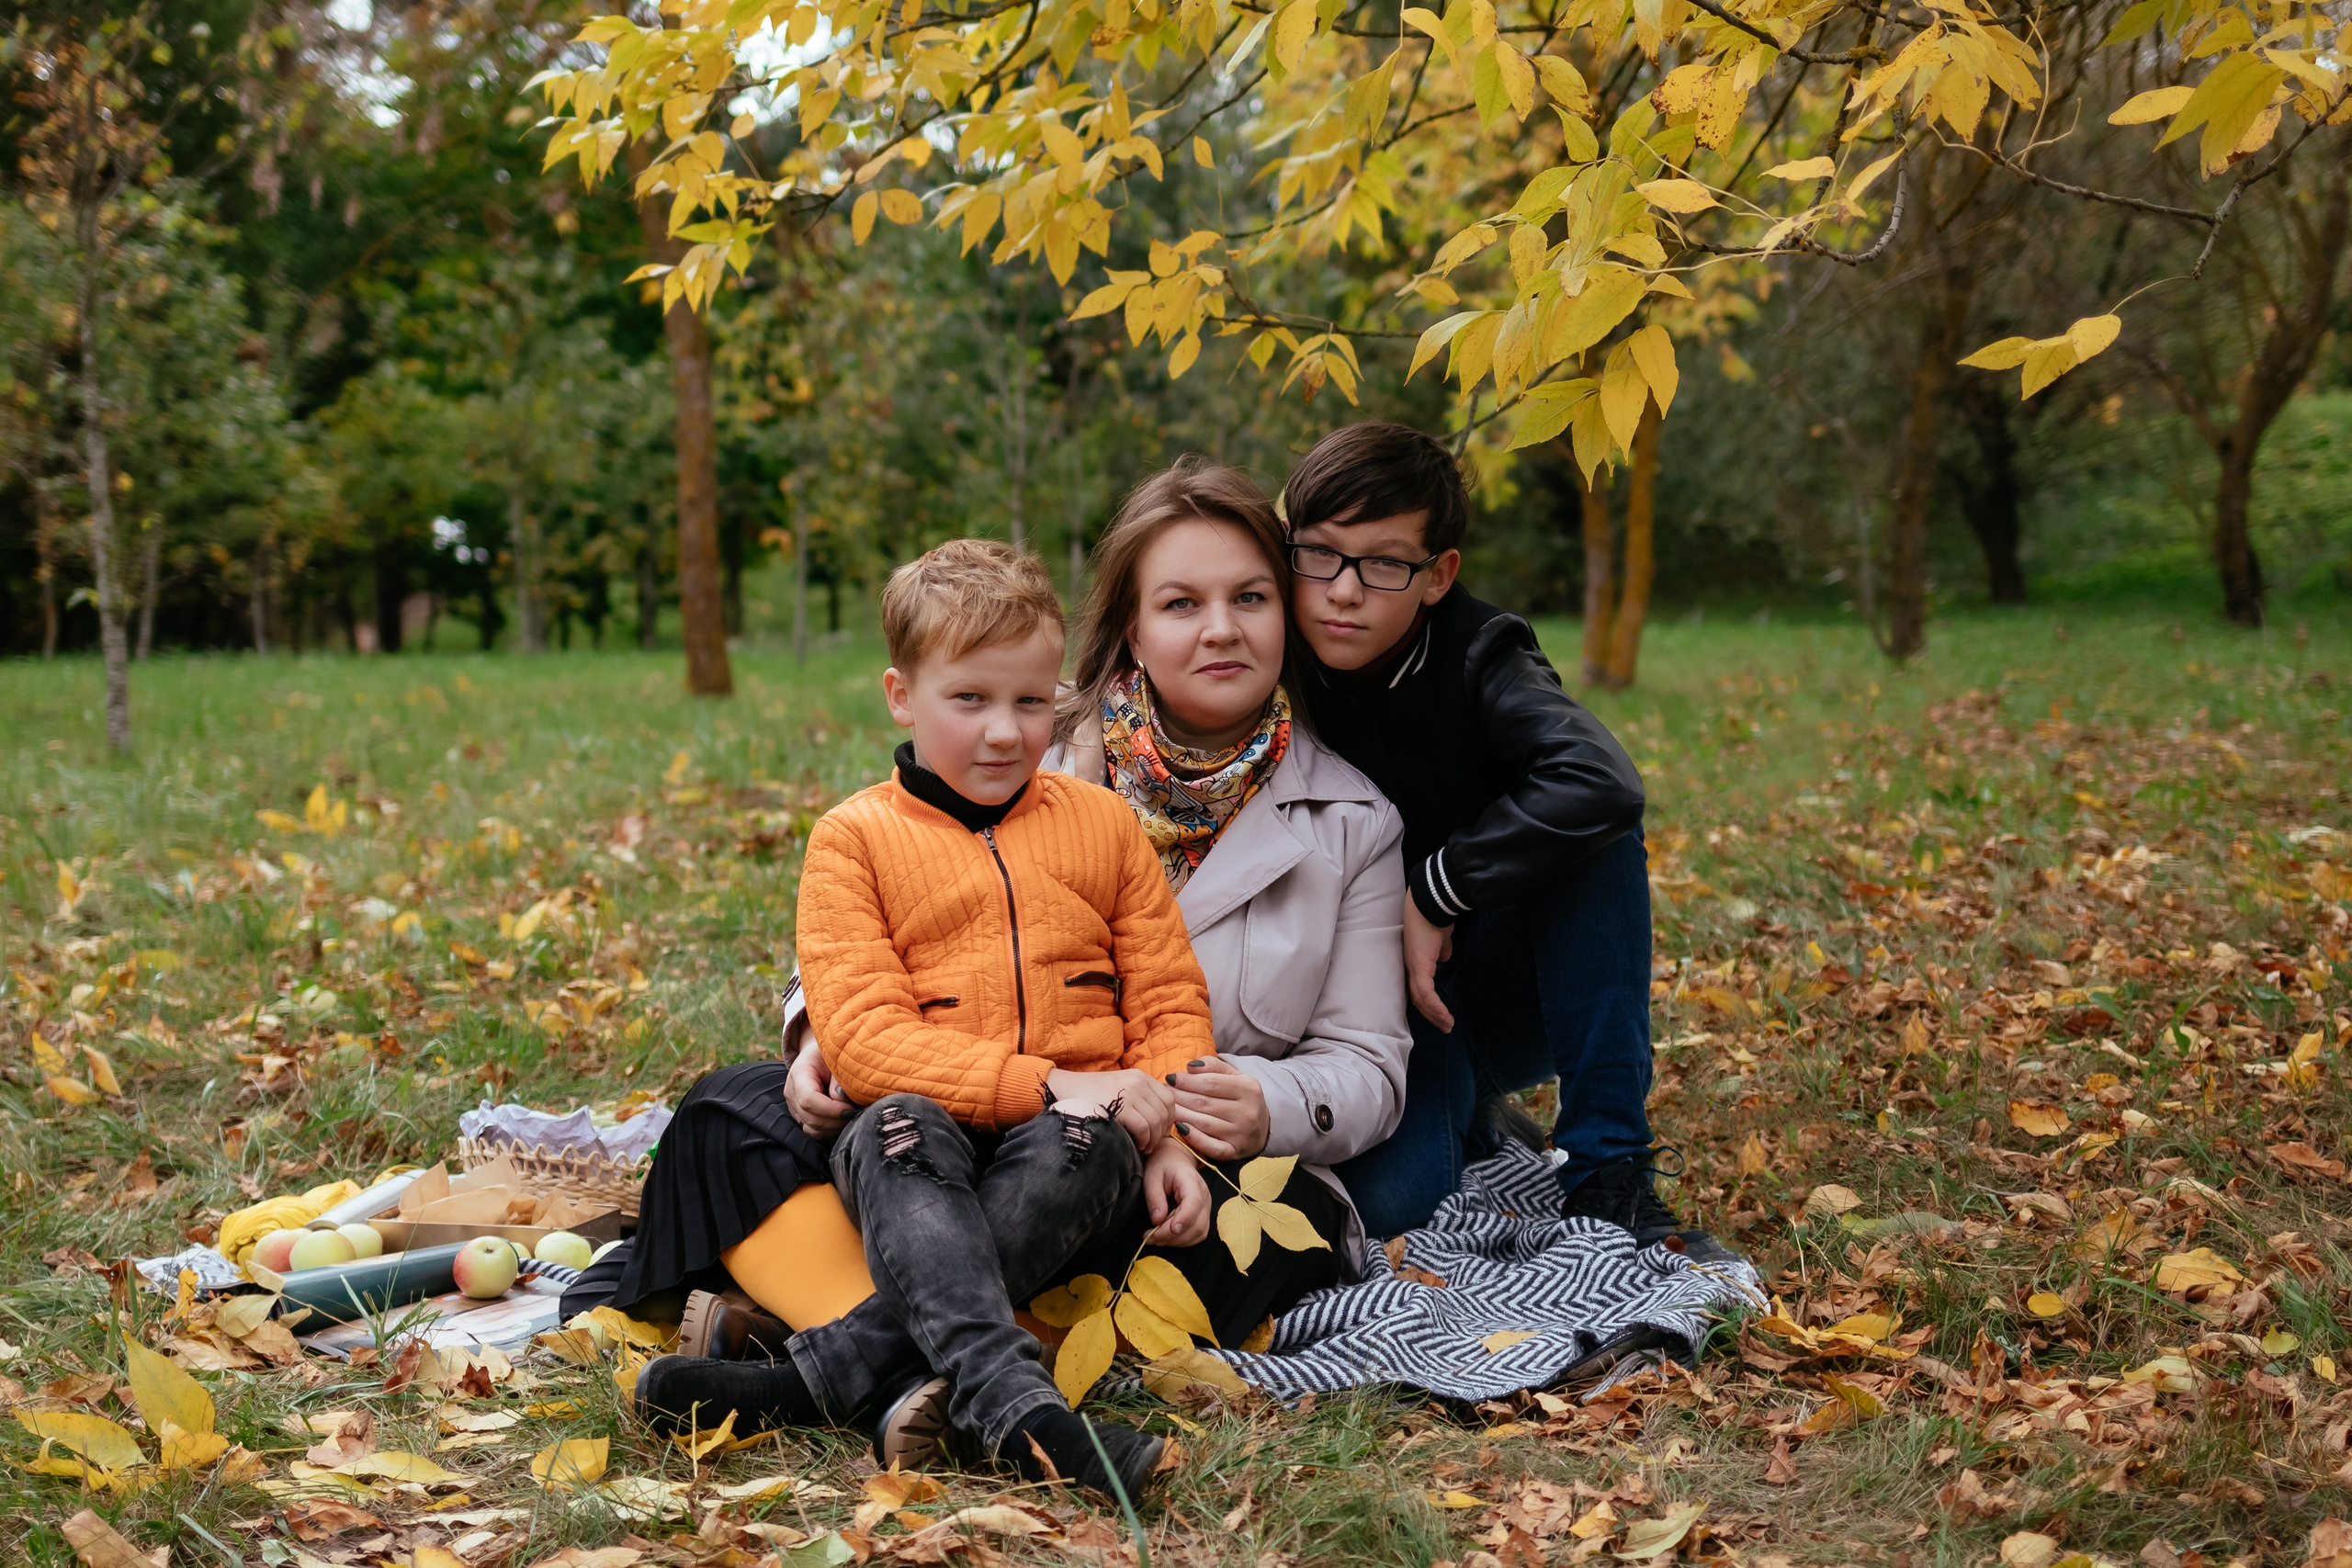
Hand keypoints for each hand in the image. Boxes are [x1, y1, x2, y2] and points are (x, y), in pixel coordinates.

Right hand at [784, 1037, 853, 1137]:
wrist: (821, 1054)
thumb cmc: (831, 1054)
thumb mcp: (838, 1057)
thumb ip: (839, 1077)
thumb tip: (841, 1100)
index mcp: (799, 1073)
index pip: (808, 1099)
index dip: (831, 1109)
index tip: (851, 1109)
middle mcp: (792, 1092)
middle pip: (811, 1118)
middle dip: (836, 1120)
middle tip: (857, 1113)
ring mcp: (794, 1106)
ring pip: (812, 1129)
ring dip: (834, 1127)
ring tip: (851, 1115)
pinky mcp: (801, 1116)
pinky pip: (813, 1132)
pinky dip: (830, 1130)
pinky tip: (843, 1119)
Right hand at [1046, 1067, 1175, 1151]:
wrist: (1063, 1090)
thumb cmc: (1090, 1096)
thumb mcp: (1120, 1089)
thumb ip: (1139, 1098)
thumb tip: (1161, 1122)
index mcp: (1140, 1076)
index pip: (1169, 1100)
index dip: (1168, 1120)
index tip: (1160, 1133)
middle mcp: (1138, 1081)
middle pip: (1165, 1112)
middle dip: (1161, 1133)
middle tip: (1151, 1145)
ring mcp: (1130, 1092)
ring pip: (1156, 1121)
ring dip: (1153, 1139)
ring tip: (1143, 1147)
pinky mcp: (1121, 1106)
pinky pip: (1143, 1127)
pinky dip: (1143, 1140)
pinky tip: (1136, 1145)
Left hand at [1142, 1140, 1211, 1246]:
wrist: (1175, 1159)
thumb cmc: (1162, 1166)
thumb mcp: (1152, 1176)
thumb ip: (1155, 1198)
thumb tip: (1157, 1220)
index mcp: (1191, 1181)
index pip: (1193, 1203)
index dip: (1184, 1219)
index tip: (1170, 1230)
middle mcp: (1204, 1195)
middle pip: (1196, 1223)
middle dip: (1172, 1236)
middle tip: (1149, 1237)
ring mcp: (1206, 1206)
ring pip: (1198, 1233)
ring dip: (1177, 1241)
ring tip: (1155, 1238)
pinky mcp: (1203, 1215)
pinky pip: (1198, 1234)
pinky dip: (1183, 1241)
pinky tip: (1166, 1238)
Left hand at [1170, 1056, 1269, 1160]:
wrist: (1263, 1129)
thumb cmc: (1241, 1098)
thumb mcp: (1235, 1077)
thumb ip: (1214, 1066)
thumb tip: (1191, 1067)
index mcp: (1249, 1089)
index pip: (1211, 1083)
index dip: (1187, 1080)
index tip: (1170, 1078)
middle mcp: (1247, 1112)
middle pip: (1204, 1103)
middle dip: (1179, 1096)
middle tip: (1163, 1092)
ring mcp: (1240, 1134)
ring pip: (1203, 1124)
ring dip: (1180, 1115)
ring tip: (1166, 1108)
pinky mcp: (1233, 1151)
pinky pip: (1210, 1147)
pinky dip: (1193, 1138)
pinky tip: (1180, 1128)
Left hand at [1402, 898, 1455, 1031]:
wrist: (1432, 904)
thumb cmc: (1436, 915)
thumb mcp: (1440, 936)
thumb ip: (1441, 949)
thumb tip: (1444, 958)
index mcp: (1414, 958)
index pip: (1417, 986)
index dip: (1428, 1000)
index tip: (1440, 1012)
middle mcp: (1410, 965)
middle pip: (1417, 997)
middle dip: (1431, 1014)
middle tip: (1444, 1026)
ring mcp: (1413, 966)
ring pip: (1420, 999)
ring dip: (1435, 1014)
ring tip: (1448, 1025)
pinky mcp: (1419, 967)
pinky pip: (1426, 993)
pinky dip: (1435, 1006)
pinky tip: (1444, 1015)